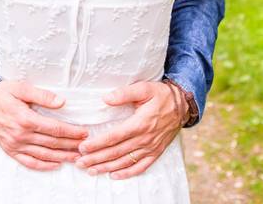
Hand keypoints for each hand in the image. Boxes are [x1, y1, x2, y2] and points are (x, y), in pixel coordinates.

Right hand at [0, 80, 89, 170]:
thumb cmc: (0, 93)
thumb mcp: (20, 87)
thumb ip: (42, 95)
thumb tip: (61, 102)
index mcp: (25, 119)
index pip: (55, 129)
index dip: (71, 132)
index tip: (84, 133)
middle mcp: (20, 135)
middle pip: (52, 143)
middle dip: (71, 145)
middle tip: (86, 147)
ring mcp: (15, 144)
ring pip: (44, 155)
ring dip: (62, 157)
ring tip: (76, 158)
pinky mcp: (10, 150)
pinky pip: (28, 162)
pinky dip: (43, 165)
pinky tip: (55, 164)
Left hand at [74, 80, 188, 178]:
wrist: (182, 105)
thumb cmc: (161, 94)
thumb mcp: (144, 88)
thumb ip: (124, 93)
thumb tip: (106, 98)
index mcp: (140, 123)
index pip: (114, 137)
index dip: (97, 143)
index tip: (83, 147)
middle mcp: (145, 138)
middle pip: (116, 152)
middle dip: (96, 158)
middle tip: (80, 162)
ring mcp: (151, 147)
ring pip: (125, 161)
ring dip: (107, 167)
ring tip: (91, 170)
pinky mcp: (156, 152)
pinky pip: (141, 166)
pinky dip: (128, 173)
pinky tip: (114, 175)